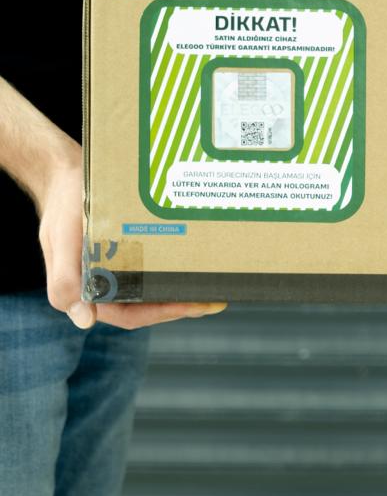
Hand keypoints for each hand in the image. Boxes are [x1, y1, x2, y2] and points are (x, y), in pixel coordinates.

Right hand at [39, 151, 226, 329]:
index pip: (129, 314)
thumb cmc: (65, 205)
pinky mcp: (124, 255)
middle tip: (214, 299)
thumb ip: (66, 280)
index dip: (162, 313)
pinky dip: (170, 271)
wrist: (66, 175)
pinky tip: (194, 266)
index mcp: (83, 291)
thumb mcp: (62, 239)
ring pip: (150, 291)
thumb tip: (84, 320)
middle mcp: (100, 286)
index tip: (194, 305)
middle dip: (180, 305)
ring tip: (212, 287)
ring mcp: (114, 271)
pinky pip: (150, 270)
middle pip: (146, 306)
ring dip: (179, 292)